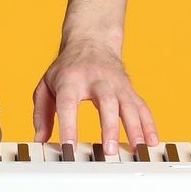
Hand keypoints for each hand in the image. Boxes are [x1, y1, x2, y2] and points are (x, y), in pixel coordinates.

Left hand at [33, 37, 156, 151]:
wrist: (91, 41)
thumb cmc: (67, 69)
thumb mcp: (45, 86)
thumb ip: (41, 114)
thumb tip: (39, 139)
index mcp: (70, 80)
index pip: (69, 104)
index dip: (69, 126)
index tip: (69, 147)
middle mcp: (96, 80)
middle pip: (106, 102)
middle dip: (109, 127)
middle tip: (109, 150)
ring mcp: (116, 84)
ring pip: (128, 104)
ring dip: (134, 128)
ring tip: (136, 149)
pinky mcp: (129, 89)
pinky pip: (141, 106)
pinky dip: (148, 124)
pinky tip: (151, 141)